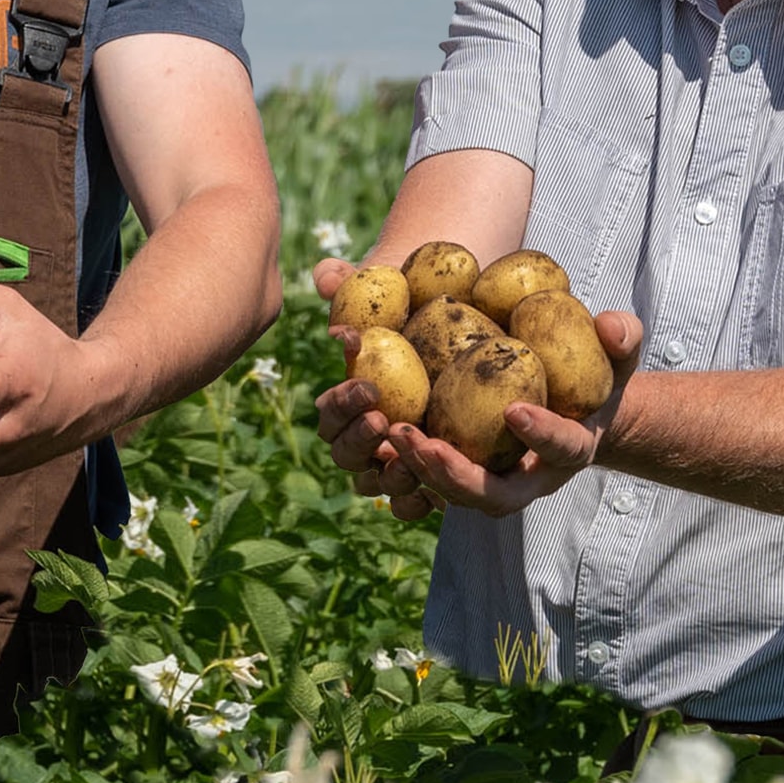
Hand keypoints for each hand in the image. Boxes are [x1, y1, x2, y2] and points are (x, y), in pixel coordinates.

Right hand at [305, 257, 435, 519]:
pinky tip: (433, 491)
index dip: (341, 404)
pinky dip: (416, 502)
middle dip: (359, 440)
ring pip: (376, 485)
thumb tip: (327, 278)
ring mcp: (393, 463)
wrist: (456, 334)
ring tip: (413, 454)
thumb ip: (351, 283)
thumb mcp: (387, 292)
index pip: (330, 413)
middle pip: (345, 455)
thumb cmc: (412, 310)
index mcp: (346, 404)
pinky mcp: (426, 478)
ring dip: (389, 474)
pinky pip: (411, 504)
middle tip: (385, 419)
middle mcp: (365, 438)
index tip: (368, 386)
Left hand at [332, 297, 646, 521]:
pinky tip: (379, 431)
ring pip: (458, 494)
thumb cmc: (599, 377)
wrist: (578, 409)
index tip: (513, 409)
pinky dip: (409, 463)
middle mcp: (533, 479)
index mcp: (573, 450)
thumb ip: (622, 338)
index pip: (562, 450)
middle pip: (495, 495)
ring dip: (423, 470)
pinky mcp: (468, 474)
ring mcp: (498, 483)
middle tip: (423, 443)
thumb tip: (612, 323)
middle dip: (458, 475)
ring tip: (392, 433)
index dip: (541, 435)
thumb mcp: (618, 356)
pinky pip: (436, 480)